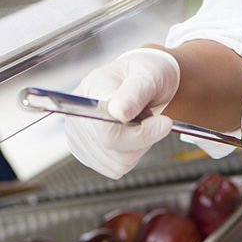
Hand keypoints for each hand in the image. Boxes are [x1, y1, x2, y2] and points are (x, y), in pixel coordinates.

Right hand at [64, 48, 179, 178]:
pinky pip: (117, 168)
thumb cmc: (146, 73)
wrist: (144, 81)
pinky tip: (133, 134)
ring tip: (139, 121)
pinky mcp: (88, 154)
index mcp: (90, 91)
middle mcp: (77, 116)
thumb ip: (134, 93)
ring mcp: (80, 138)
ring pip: (117, 163)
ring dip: (139, 146)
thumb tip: (119, 113)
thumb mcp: (148, 74)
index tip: (164, 122)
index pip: (103, 127)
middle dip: (143, 136)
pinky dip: (133, 154)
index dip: (137, 132)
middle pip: (111, 147)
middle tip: (152, 116)